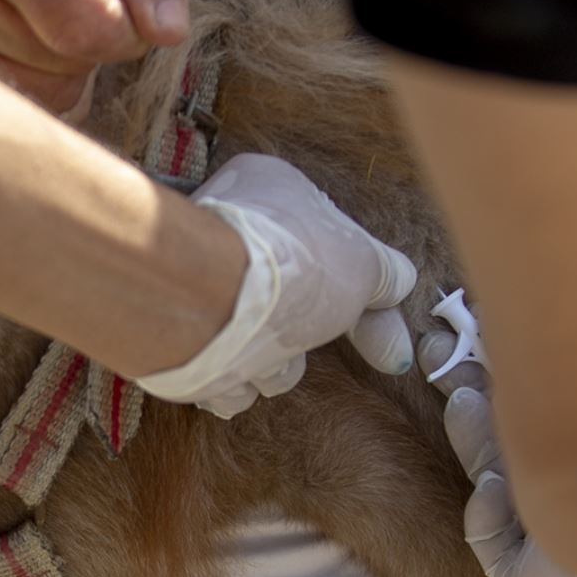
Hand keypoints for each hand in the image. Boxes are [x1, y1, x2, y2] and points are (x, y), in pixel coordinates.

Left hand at [135, 154, 417, 418]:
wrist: (216, 305)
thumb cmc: (296, 270)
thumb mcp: (366, 265)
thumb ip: (386, 274)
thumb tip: (399, 282)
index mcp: (276, 193)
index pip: (336, 251)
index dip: (370, 308)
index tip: (390, 357)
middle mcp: (236, 231)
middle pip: (297, 308)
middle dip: (303, 341)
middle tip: (297, 346)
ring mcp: (202, 281)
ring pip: (260, 345)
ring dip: (270, 366)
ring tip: (258, 354)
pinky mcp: (177, 331)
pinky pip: (220, 370)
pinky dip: (230, 383)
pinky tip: (227, 374)